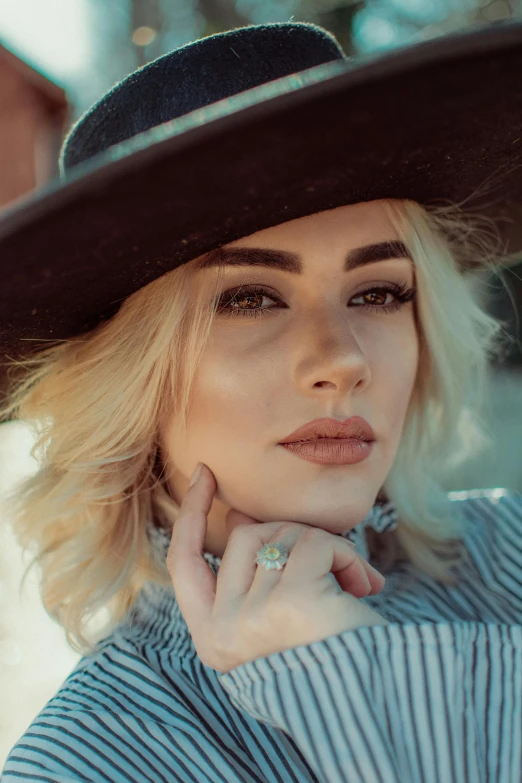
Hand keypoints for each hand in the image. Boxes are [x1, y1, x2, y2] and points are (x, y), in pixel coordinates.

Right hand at [167, 463, 389, 673]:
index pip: (184, 562)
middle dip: (291, 533)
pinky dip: (346, 554)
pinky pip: (315, 544)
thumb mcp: (277, 618)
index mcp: (211, 638)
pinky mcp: (290, 603)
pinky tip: (365, 585)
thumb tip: (238, 514)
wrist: (375, 705)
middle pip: (244, 536)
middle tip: (329, 559)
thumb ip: (252, 571)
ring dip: (326, 547)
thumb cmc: (328, 658)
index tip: (206, 474)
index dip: (192, 514)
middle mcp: (222, 631)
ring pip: (282, 535)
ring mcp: (252, 617)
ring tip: (354, 581)